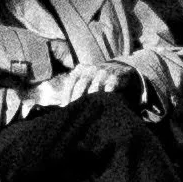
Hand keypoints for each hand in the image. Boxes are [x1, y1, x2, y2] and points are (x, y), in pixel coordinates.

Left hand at [26, 62, 140, 110]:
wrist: (121, 68)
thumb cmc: (98, 79)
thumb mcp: (86, 79)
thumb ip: (75, 89)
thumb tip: (61, 108)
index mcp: (81, 69)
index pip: (71, 82)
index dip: (67, 95)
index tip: (65, 108)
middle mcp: (91, 68)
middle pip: (81, 85)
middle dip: (77, 100)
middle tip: (75, 113)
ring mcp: (104, 71)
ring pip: (95, 87)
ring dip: (91, 99)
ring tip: (87, 113)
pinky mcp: (116, 76)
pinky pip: (110, 86)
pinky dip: (106, 95)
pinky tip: (103, 106)